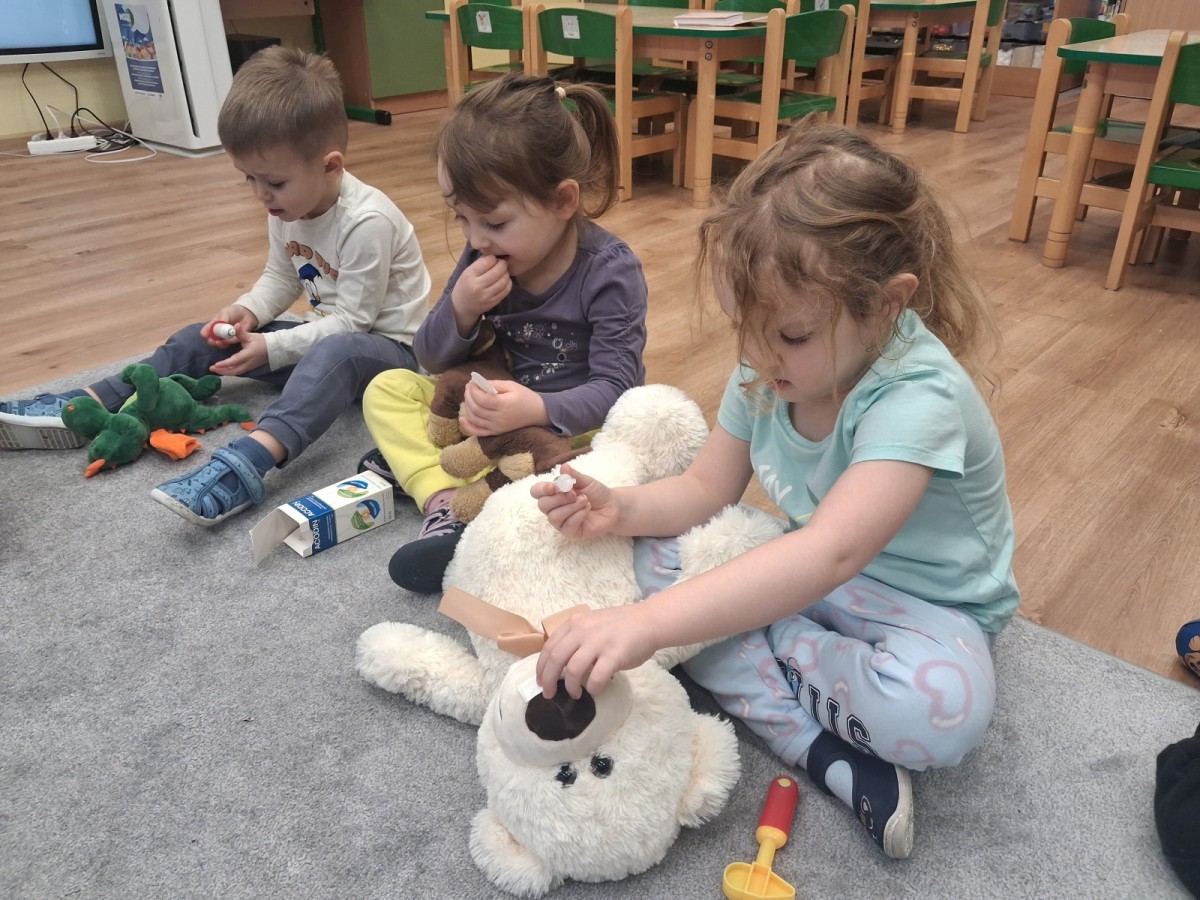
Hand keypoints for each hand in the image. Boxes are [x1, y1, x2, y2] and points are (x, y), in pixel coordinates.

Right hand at [202, 306, 259, 346]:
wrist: (246, 313)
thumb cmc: (233, 312)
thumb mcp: (225, 312)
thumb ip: (222, 319)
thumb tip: (218, 325)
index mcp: (214, 325)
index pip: (206, 331)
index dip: (204, 334)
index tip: (205, 335)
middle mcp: (218, 333)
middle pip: (212, 340)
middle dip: (212, 341)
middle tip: (213, 341)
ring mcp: (226, 337)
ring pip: (221, 344)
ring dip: (220, 344)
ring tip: (221, 341)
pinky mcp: (235, 340)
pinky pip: (231, 343)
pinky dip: (231, 341)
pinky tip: (233, 335)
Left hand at [208, 330, 267, 376]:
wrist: (274, 348)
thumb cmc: (262, 342)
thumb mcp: (251, 336)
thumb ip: (241, 332)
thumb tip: (235, 325)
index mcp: (247, 355)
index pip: (234, 361)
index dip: (224, 364)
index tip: (215, 364)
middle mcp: (248, 363)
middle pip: (233, 371)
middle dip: (222, 371)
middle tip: (212, 368)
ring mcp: (249, 367)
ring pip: (235, 372)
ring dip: (225, 372)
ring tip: (216, 370)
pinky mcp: (249, 367)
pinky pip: (238, 372)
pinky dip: (230, 371)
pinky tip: (224, 369)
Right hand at [451, 255, 510, 323]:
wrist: (462, 306)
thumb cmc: (465, 285)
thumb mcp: (467, 272)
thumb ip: (480, 263)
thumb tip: (495, 255)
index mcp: (470, 275)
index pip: (488, 261)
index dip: (493, 258)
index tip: (493, 259)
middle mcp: (478, 286)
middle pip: (498, 271)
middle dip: (503, 264)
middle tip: (502, 264)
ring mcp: (486, 295)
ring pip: (504, 280)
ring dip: (506, 273)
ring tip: (503, 272)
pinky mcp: (493, 302)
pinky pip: (506, 290)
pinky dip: (508, 283)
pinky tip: (504, 280)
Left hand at [457, 379, 543, 435]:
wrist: (538, 412)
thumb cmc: (525, 396)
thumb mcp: (511, 385)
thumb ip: (494, 384)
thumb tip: (477, 384)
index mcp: (504, 405)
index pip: (481, 399)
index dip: (473, 390)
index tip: (471, 383)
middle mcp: (499, 418)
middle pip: (475, 408)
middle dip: (468, 396)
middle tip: (468, 388)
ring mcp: (497, 427)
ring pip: (474, 419)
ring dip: (467, 407)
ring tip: (468, 397)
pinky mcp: (496, 432)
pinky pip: (478, 432)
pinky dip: (468, 427)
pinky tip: (462, 418)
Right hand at [529, 463, 619, 539]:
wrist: (612, 506)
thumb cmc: (596, 493)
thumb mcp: (586, 481)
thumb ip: (573, 475)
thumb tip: (563, 467)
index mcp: (554, 493)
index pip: (536, 492)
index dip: (542, 489)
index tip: (554, 487)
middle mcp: (554, 508)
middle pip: (542, 505)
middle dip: (560, 498)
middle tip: (575, 494)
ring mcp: (561, 522)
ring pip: (554, 516)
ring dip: (571, 506)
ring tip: (585, 500)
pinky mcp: (570, 532)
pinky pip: (567, 525)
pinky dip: (578, 515)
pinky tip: (587, 509)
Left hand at [536, 605, 656, 698]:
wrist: (648, 621)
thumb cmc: (620, 625)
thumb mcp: (591, 624)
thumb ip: (576, 639)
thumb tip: (559, 665)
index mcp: (575, 623)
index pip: (549, 647)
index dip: (541, 667)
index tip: (540, 681)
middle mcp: (583, 631)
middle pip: (556, 659)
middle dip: (549, 680)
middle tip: (549, 694)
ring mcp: (598, 642)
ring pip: (573, 670)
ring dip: (570, 687)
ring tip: (575, 694)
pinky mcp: (614, 655)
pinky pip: (596, 677)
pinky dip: (592, 687)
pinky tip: (594, 690)